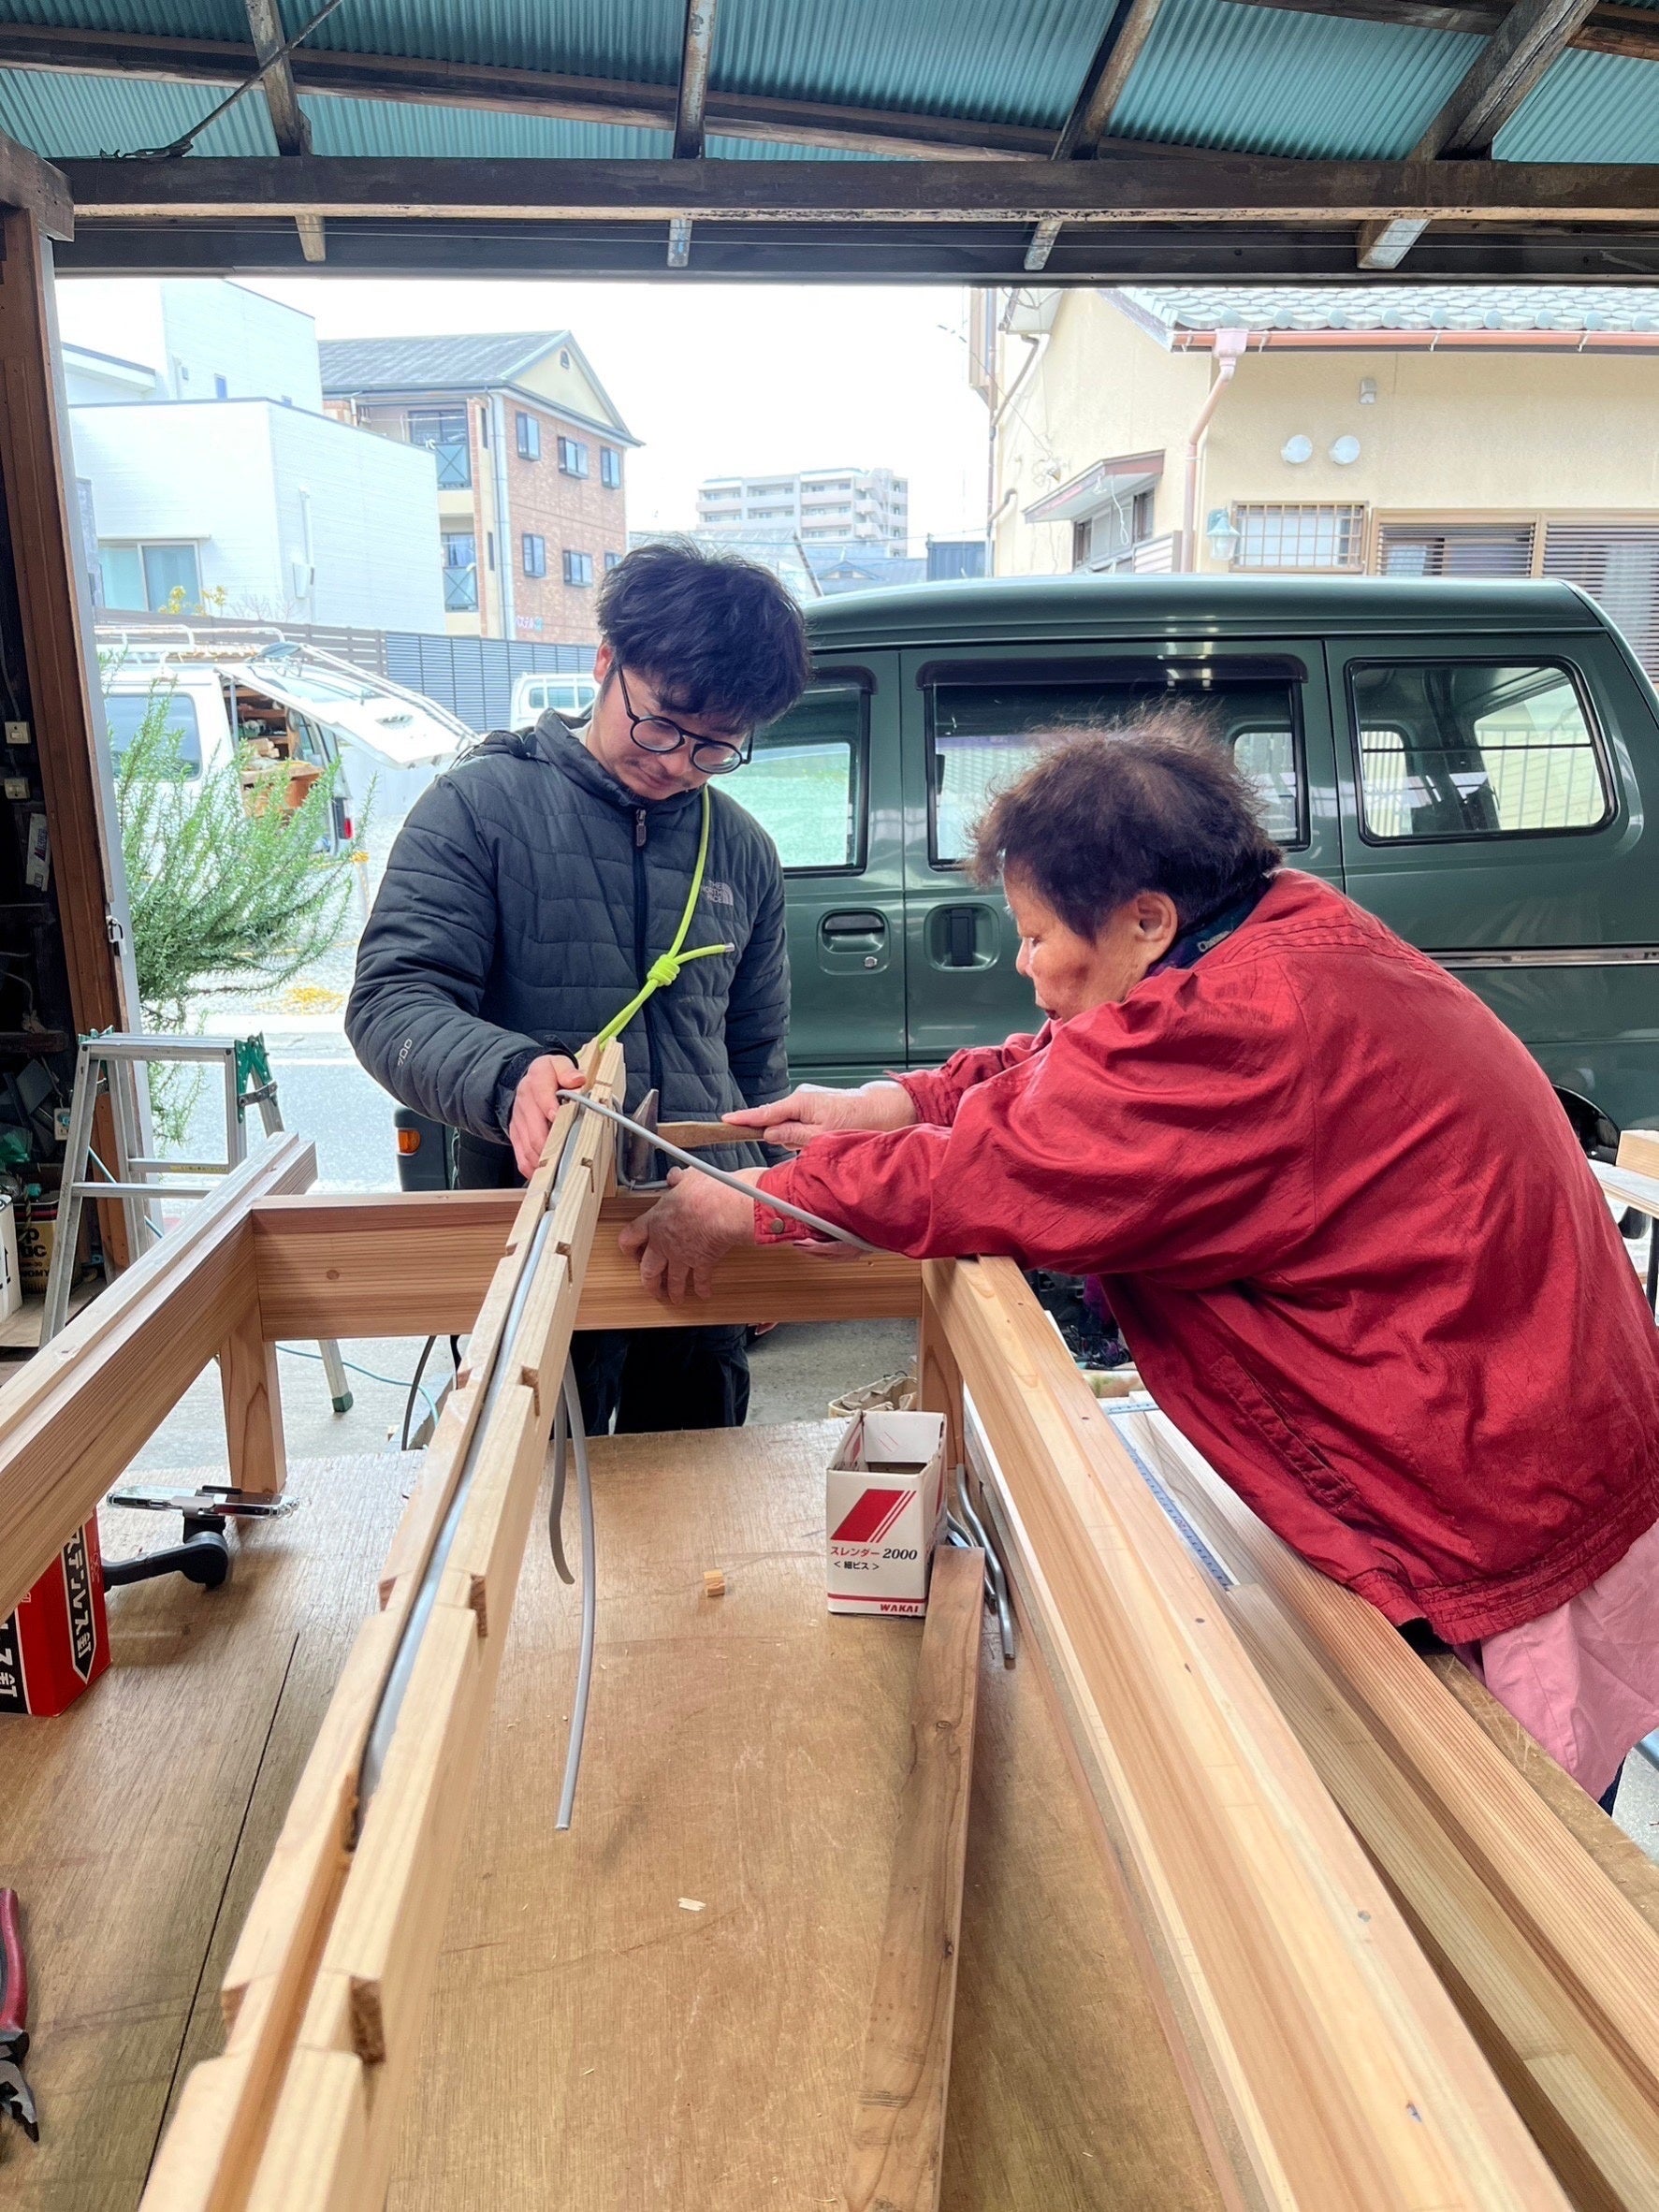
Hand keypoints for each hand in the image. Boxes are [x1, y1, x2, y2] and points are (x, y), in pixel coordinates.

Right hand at [508, 1052, 585, 1176]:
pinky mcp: (516, 1136)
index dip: (552, 1110)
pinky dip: (532, 1168)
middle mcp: (525, 1104)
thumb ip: (567, 1071)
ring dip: (545, 1160)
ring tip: (562, 1166)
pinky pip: (521, 1157)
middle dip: (553, 1144)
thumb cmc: (547, 1076)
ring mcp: (519, 1122)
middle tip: (570, 1152)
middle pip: (536, 1132)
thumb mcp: (558, 1064)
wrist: (526, 1082)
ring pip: (529, 1149)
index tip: (559, 1118)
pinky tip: (545, 1172)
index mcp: (537, 1082)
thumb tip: (577, 1079)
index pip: (542, 1097)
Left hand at [618, 1166, 760, 1303]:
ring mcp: (683, 1257)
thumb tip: (675, 1177)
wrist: (725, 1209)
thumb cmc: (705, 1192)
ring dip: (673, 1292)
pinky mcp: (703, 1263)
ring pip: (673, 1281)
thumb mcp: (687, 1178)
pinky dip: (703, 1289)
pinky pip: (701, 1280)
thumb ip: (678, 1180)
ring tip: (674, 1299)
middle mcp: (664, 1243)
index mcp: (655, 1221)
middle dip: (649, 1282)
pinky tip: (704, 1294)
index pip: (630, 1237)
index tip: (631, 1252)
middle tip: (651, 1287)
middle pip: (648, 1269)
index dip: (628, 1247)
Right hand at [721, 1081, 916, 1150]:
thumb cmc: (856, 1121)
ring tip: (820, 1140)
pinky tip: (821, 1138)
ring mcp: (807, 1100)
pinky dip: (805, 1134)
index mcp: (799, 1102)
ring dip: (796, 1138)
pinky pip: (800, 1123)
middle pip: (775, 1122)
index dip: (742, 1119)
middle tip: (802, 1146)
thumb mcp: (821, 1135)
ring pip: (789, 1126)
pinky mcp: (815, 1106)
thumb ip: (792, 1135)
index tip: (723, 1121)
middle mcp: (800, 1098)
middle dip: (781, 1137)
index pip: (763, 1114)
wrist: (883, 1109)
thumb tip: (768, 1134)